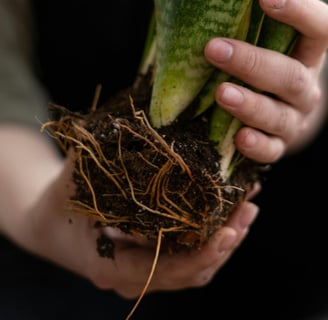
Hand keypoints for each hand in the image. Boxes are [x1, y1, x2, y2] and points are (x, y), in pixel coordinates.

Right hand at [17, 154, 258, 298]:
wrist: (48, 223)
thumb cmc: (59, 203)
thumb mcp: (73, 180)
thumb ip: (96, 158)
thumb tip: (123, 122)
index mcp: (112, 266)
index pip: (165, 271)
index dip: (200, 256)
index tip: (228, 232)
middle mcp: (133, 277)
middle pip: (190, 273)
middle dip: (224, 244)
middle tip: (248, 210)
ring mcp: (145, 270)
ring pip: (195, 268)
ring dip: (224, 240)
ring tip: (247, 208)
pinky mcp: (153, 258)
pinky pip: (189, 255)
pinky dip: (211, 236)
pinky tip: (227, 211)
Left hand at [204, 0, 327, 162]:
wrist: (284, 118)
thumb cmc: (269, 78)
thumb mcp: (271, 52)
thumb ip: (253, 36)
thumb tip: (214, 11)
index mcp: (308, 59)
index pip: (320, 31)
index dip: (300, 13)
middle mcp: (305, 90)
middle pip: (290, 77)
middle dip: (251, 63)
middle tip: (214, 49)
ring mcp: (293, 121)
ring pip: (278, 115)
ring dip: (249, 104)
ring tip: (221, 93)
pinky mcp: (278, 146)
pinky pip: (270, 150)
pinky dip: (256, 145)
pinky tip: (240, 137)